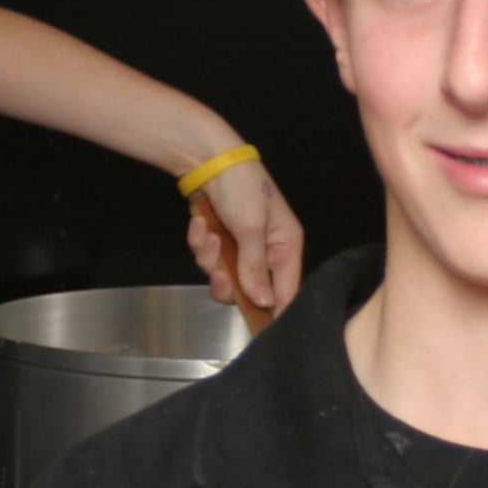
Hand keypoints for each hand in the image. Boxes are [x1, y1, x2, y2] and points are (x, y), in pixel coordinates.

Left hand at [186, 156, 304, 317]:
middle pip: (250, 290)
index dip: (274, 310)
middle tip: (218, 273)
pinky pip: (209, 259)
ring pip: (224, 276)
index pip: (287, 290)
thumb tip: (264, 302)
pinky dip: (201, 243)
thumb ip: (255, 268)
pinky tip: (200, 224)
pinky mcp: (220, 241)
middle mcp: (267, 251)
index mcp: (286, 246)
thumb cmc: (241, 187)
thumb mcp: (251, 228)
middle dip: (229, 282)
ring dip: (210, 259)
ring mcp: (241, 247)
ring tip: (207, 236)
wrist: (206, 158)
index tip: (261, 329)